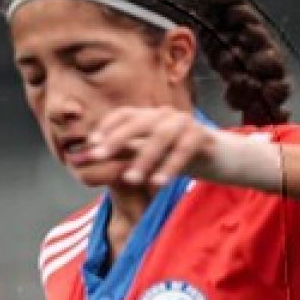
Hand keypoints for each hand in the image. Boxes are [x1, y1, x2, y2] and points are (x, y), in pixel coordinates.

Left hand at [83, 106, 216, 190]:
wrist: (219, 159)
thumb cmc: (176, 158)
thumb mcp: (145, 157)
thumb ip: (117, 156)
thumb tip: (80, 160)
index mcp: (149, 117)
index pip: (124, 115)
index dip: (106, 127)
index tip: (91, 145)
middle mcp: (165, 115)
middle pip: (139, 122)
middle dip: (117, 139)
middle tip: (99, 157)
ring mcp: (185, 123)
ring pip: (162, 136)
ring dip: (144, 158)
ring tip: (130, 179)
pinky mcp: (203, 137)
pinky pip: (184, 150)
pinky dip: (170, 166)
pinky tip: (158, 184)